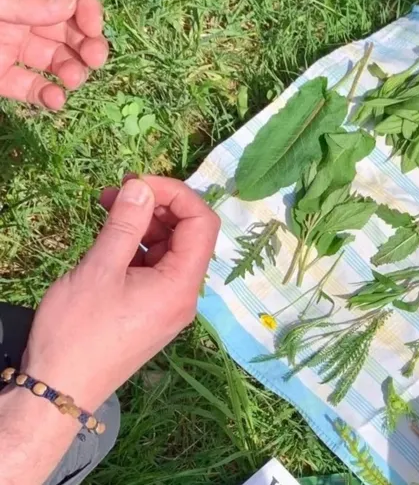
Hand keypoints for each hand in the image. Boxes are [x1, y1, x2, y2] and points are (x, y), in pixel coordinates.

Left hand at [0, 0, 107, 109]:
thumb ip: (24, 1)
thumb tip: (70, 6)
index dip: (86, 6)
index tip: (93, 28)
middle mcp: (21, 14)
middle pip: (69, 27)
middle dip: (88, 44)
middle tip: (95, 60)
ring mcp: (12, 46)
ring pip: (57, 59)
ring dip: (73, 71)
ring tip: (74, 80)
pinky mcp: (1, 76)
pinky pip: (31, 87)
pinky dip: (47, 96)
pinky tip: (56, 101)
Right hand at [21, 176, 219, 410]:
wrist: (59, 390)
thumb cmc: (78, 331)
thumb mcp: (99, 270)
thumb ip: (126, 225)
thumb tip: (143, 187)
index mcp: (182, 284)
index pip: (203, 223)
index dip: (176, 194)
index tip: (138, 182)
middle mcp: (185, 295)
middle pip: (189, 235)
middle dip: (157, 207)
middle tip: (116, 191)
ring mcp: (169, 305)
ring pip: (170, 251)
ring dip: (145, 225)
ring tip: (107, 208)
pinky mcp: (151, 312)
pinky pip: (156, 269)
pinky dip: (139, 248)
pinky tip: (111, 239)